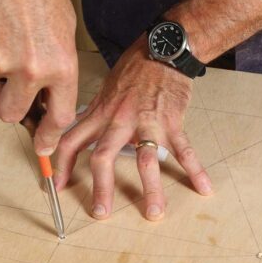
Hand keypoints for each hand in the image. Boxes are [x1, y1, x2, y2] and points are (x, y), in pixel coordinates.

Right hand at [0, 0, 77, 155]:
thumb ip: (56, 69)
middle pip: (11, 113)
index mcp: (60, 66)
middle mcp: (30, 69)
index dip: (48, 135)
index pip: (58, 117)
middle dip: (10, 105)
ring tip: (6, 31)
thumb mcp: (63, 32)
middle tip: (11, 85)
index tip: (42, 146)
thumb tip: (48, 98)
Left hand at [54, 36, 212, 220]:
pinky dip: (195, 170)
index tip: (58, 187)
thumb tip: (83, 136)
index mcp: (100, 113)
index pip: (72, 141)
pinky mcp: (172, 122)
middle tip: (101, 213)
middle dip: (101, 188)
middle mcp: (119, 120)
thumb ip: (95, 116)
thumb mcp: (105, 91)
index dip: (62, 165)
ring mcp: (147, 122)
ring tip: (153, 213)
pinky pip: (184, 150)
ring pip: (146, 159)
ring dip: (150, 189)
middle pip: (104, 157)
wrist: (162, 49)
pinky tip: (203, 188)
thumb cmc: (133, 70)